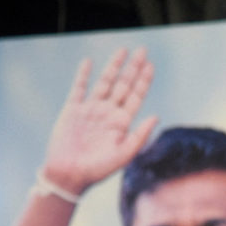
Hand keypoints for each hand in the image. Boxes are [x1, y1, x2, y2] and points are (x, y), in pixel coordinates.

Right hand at [41, 48, 157, 195]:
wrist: (69, 175)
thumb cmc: (98, 170)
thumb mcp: (124, 155)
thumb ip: (140, 136)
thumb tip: (157, 116)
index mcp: (121, 124)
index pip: (136, 97)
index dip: (143, 81)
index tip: (150, 65)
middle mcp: (107, 114)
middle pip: (123, 86)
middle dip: (133, 69)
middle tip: (142, 51)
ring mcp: (90, 110)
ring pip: (104, 83)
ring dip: (113, 66)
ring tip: (123, 50)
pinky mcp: (72, 110)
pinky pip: (79, 88)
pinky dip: (83, 75)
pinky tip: (88, 62)